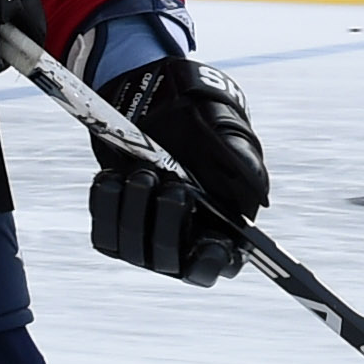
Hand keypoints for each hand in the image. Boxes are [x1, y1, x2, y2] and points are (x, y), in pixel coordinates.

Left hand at [80, 35, 265, 287]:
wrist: (153, 99)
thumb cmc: (200, 116)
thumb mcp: (225, 127)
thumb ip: (242, 160)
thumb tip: (259, 194)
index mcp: (223, 224)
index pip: (221, 265)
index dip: (213, 262)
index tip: (208, 244)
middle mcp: (184, 238)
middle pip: (172, 261)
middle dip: (168, 225)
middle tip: (173, 185)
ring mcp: (148, 236)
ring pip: (134, 249)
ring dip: (134, 212)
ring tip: (142, 170)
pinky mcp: (116, 224)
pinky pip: (104, 234)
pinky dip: (106, 205)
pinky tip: (112, 175)